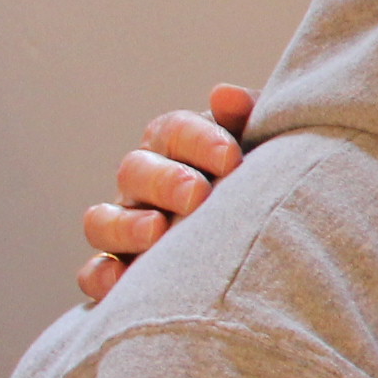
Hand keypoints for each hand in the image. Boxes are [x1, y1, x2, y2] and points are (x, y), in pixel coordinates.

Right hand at [77, 86, 255, 302]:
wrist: (281, 241)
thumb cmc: (268, 183)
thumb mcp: (267, 146)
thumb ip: (249, 116)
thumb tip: (224, 96)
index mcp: (178, 148)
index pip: (173, 132)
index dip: (198, 140)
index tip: (231, 158)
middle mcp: (146, 185)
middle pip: (135, 172)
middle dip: (165, 181)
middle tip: (198, 195)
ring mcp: (128, 229)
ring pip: (103, 221)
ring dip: (126, 225)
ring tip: (157, 232)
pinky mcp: (122, 273)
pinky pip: (95, 273)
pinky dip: (102, 276)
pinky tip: (122, 281)